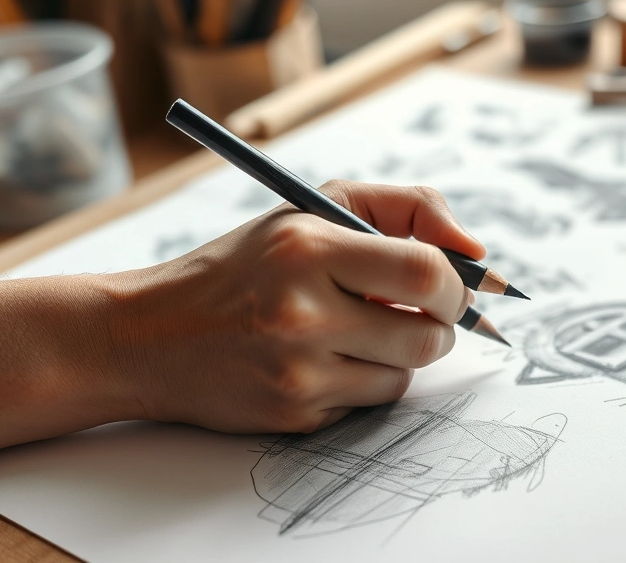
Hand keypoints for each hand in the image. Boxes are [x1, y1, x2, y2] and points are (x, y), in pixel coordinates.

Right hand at [109, 181, 484, 434]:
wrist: (147, 335)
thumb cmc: (241, 267)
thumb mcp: (310, 210)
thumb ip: (403, 209)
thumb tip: (477, 253)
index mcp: (307, 247)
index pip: (426, 271)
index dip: (456, 284)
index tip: (453, 286)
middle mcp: (301, 312)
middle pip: (429, 336)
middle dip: (438, 325)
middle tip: (416, 312)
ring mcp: (296, 371)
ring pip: (404, 375)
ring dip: (398, 355)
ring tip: (355, 332)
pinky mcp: (293, 415)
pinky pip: (367, 405)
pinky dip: (361, 383)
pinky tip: (319, 362)